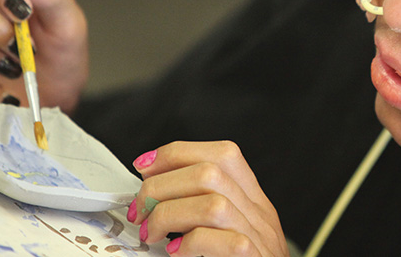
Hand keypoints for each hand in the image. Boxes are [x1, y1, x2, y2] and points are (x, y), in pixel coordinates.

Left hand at [128, 141, 289, 256]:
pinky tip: (176, 252)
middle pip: (209, 173)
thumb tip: (156, 194)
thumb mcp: (231, 230)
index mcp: (252, 200)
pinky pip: (225, 243)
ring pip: (213, 204)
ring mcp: (259, 238)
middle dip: (162, 185)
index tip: (146, 167)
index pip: (221, 154)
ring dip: (170, 214)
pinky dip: (192, 244)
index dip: (178, 154)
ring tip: (153, 232)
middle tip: (142, 208)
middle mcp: (258, 214)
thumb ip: (205, 209)